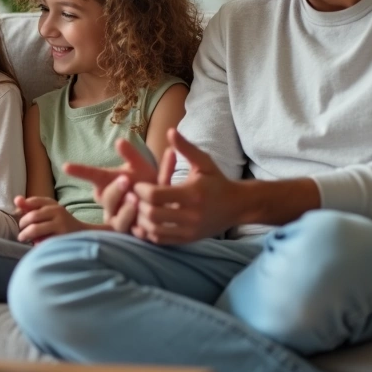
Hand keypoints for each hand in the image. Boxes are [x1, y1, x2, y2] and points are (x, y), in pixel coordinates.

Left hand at [14, 197, 86, 243]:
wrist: (81, 234)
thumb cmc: (59, 222)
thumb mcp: (47, 211)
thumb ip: (30, 206)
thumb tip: (16, 200)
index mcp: (52, 204)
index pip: (33, 201)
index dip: (23, 208)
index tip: (18, 214)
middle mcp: (58, 212)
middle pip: (32, 216)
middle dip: (22, 224)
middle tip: (20, 231)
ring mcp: (61, 225)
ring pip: (35, 229)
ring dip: (26, 234)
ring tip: (23, 238)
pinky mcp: (62, 238)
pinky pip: (42, 241)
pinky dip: (36, 243)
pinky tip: (36, 244)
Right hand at [62, 138, 158, 232]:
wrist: (164, 202)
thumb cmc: (146, 181)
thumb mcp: (140, 166)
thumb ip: (131, 155)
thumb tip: (120, 141)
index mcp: (106, 183)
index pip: (91, 175)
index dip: (79, 171)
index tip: (66, 166)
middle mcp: (109, 202)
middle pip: (106, 198)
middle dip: (114, 190)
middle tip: (125, 180)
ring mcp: (118, 219)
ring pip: (117, 219)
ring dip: (126, 210)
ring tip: (136, 200)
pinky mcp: (131, 232)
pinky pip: (134, 231)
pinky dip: (140, 228)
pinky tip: (146, 224)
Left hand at [131, 129, 242, 244]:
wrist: (238, 206)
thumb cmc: (217, 181)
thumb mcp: (204, 162)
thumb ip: (185, 148)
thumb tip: (169, 130)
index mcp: (192, 194)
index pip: (156, 195)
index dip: (141, 190)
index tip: (137, 185)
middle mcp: (191, 215)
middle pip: (152, 215)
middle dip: (138, 206)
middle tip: (133, 198)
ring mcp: (190, 230)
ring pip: (154, 231)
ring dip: (141, 220)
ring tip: (138, 209)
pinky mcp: (188, 240)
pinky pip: (161, 240)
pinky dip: (149, 233)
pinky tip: (145, 222)